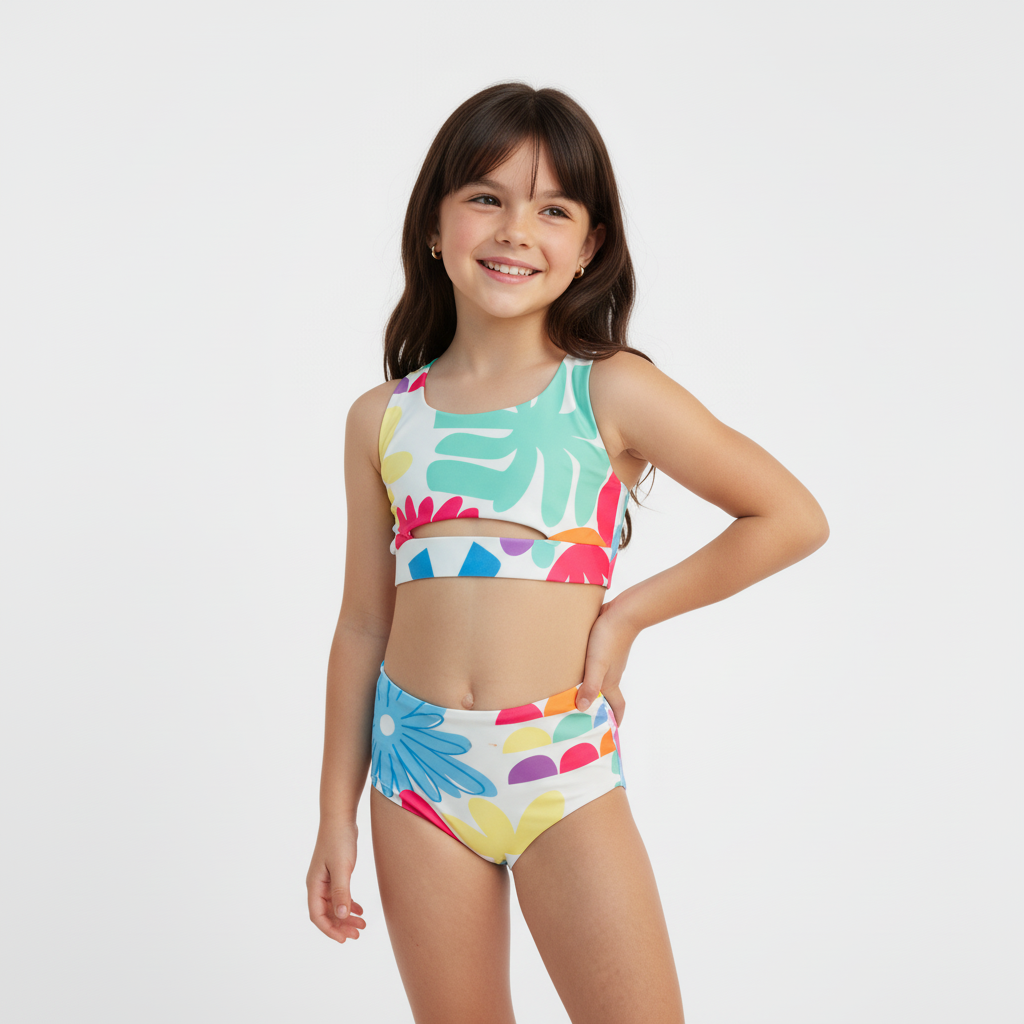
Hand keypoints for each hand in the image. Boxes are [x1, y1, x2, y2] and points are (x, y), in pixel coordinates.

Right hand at [306, 820, 365, 943]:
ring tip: (362, 925)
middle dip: (341, 926)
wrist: (340, 818)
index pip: (317, 916)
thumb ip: (341, 892)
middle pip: (326, 913)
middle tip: (358, 934)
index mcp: (314, 885)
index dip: (330, 930)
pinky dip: (349, 904)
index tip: (344, 939)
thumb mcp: (342, 868)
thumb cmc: (339, 840)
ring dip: (346, 917)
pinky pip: (339, 895)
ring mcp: (326, 879)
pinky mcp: (335, 873)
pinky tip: (359, 909)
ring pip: (334, 905)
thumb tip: (341, 916)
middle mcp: (317, 884)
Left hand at [575, 599, 639, 724]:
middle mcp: (612, 673)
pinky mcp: (604, 647)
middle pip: (607, 694)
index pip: (617, 705)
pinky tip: (574, 668)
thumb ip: (590, 685)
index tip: (610, 731)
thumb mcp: (597, 664)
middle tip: (584, 716)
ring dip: (590, 688)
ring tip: (574, 694)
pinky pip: (595, 664)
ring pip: (600, 679)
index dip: (616, 719)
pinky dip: (586, 671)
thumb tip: (583, 709)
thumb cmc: (610, 639)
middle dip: (599, 707)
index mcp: (611, 681)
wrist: (623, 612)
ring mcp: (609, 660)